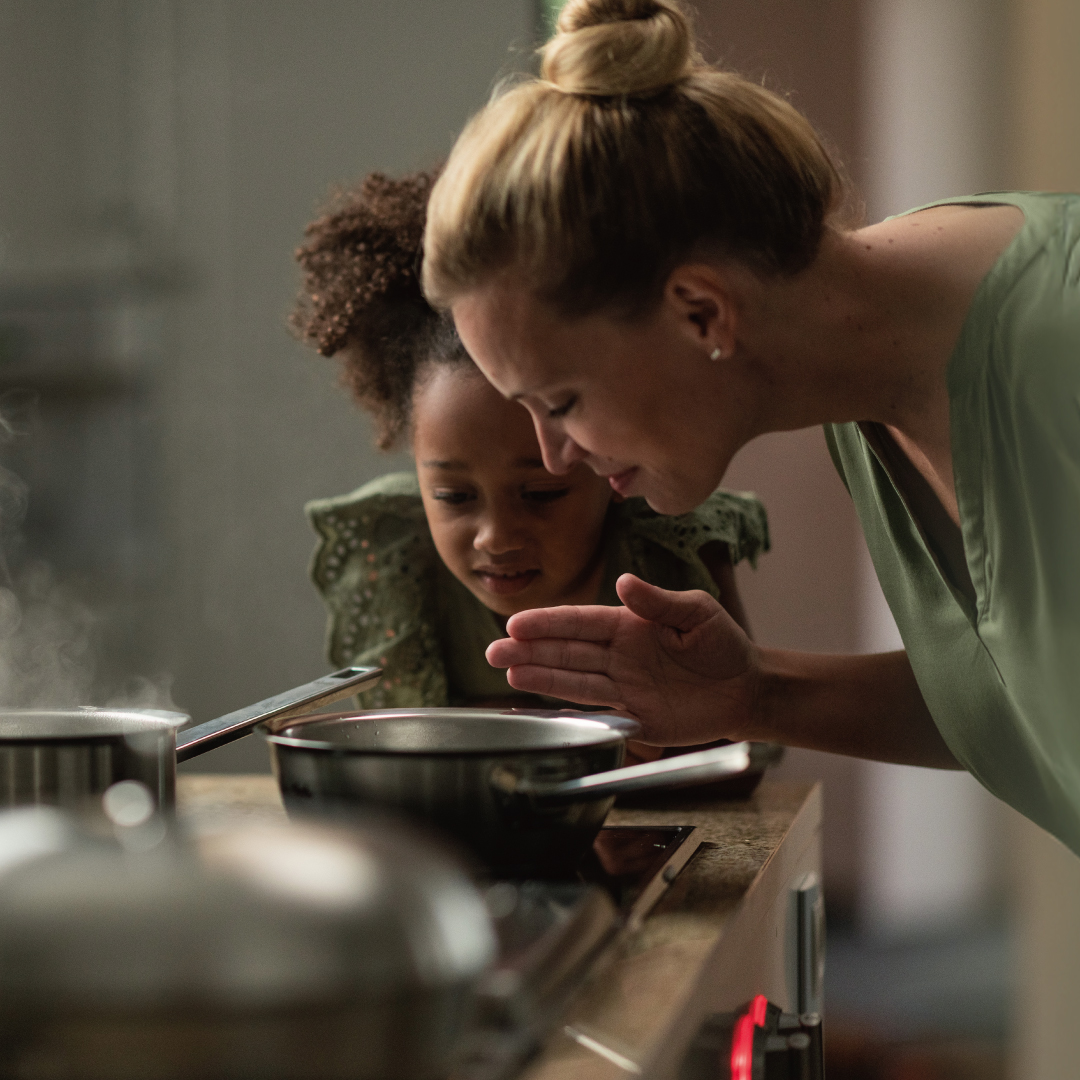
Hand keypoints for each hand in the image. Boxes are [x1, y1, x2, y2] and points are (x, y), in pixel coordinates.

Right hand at [485, 573, 758, 745]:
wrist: (746, 691)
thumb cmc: (724, 646)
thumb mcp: (698, 614)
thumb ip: (661, 602)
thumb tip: (625, 582)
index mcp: (630, 626)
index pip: (581, 623)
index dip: (548, 623)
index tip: (515, 624)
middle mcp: (618, 655)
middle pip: (566, 652)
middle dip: (529, 651)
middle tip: (493, 651)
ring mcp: (623, 687)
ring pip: (572, 680)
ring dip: (539, 677)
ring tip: (507, 673)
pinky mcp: (632, 718)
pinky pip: (593, 711)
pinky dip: (565, 708)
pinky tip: (538, 703)